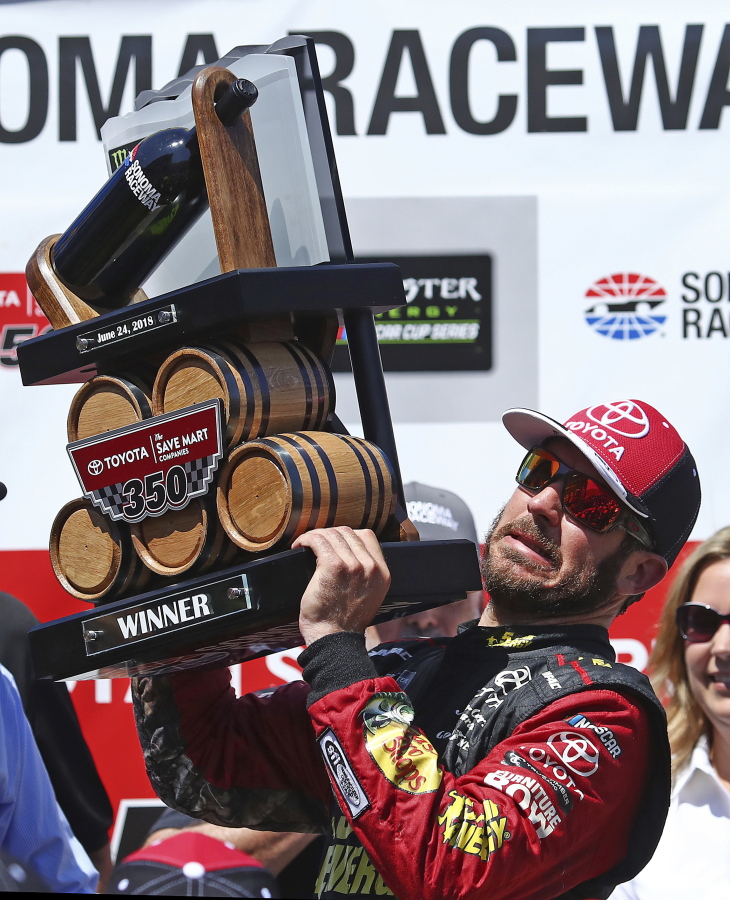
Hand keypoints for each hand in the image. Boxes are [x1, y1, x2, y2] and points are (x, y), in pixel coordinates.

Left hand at [292, 527, 390, 645]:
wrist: (334, 640)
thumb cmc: (344, 622)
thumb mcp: (368, 595)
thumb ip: (365, 574)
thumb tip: (347, 553)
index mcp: (382, 573)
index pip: (367, 536)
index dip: (347, 536)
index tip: (333, 543)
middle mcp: (371, 567)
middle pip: (348, 532)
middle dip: (329, 534)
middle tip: (315, 544)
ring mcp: (353, 565)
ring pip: (332, 534)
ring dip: (315, 535)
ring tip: (305, 544)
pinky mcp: (333, 566)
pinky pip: (318, 540)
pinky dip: (306, 538)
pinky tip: (299, 545)